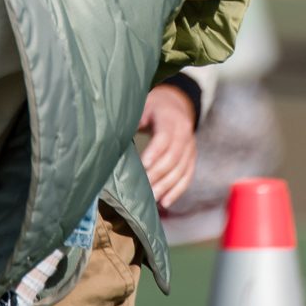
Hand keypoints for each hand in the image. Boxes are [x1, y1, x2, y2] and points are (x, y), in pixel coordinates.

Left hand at [138, 83, 197, 206]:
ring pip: (181, 170)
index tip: (143, 166)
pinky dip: (177, 190)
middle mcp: (184, 132)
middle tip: (144, 188)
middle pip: (173, 157)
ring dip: (167, 186)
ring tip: (152, 199)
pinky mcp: (192, 157)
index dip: (155, 152)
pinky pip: (188, 176)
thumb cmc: (152, 108)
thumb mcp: (141, 107)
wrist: (175, 103)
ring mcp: (191, 146)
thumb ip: (133, 121)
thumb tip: (114, 137)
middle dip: (158, 175)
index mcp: (169, 118)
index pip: (164, 137)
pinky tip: (166, 202)